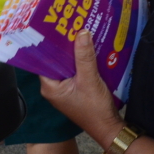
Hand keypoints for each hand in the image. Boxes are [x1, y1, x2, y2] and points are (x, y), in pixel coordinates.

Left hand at [40, 31, 123, 146]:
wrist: (109, 128)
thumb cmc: (95, 109)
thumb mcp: (90, 80)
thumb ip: (84, 56)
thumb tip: (81, 32)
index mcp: (50, 87)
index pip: (44, 60)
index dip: (49, 44)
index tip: (54, 28)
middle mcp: (54, 87)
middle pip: (56, 61)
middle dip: (64, 45)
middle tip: (70, 26)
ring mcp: (65, 89)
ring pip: (67, 65)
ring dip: (74, 52)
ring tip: (79, 32)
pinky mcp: (76, 89)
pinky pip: (76, 70)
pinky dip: (81, 60)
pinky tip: (88, 48)